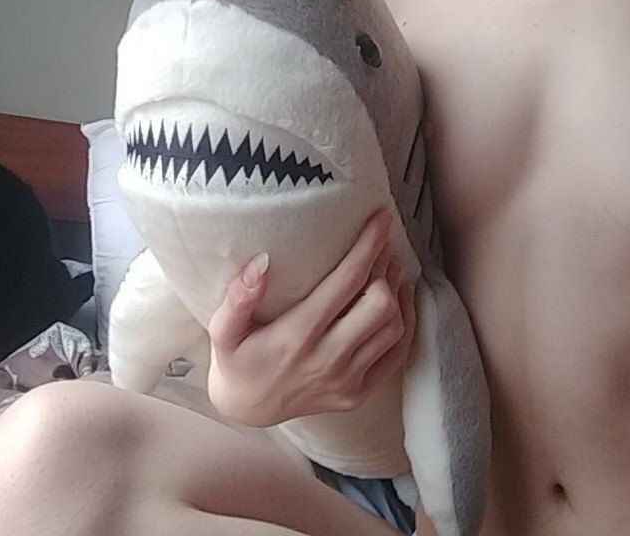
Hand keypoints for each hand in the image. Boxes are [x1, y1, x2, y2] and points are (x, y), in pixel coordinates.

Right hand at [206, 210, 416, 426]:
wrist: (247, 410)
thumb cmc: (236, 359)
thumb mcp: (223, 330)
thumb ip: (238, 297)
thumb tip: (262, 261)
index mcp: (297, 336)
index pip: (346, 283)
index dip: (368, 246)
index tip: (382, 219)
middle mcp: (328, 360)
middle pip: (380, 305)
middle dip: (384, 269)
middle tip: (379, 248)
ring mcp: (347, 381)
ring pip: (394, 328)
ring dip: (396, 294)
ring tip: (387, 270)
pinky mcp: (358, 394)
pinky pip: (397, 355)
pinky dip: (406, 324)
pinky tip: (399, 302)